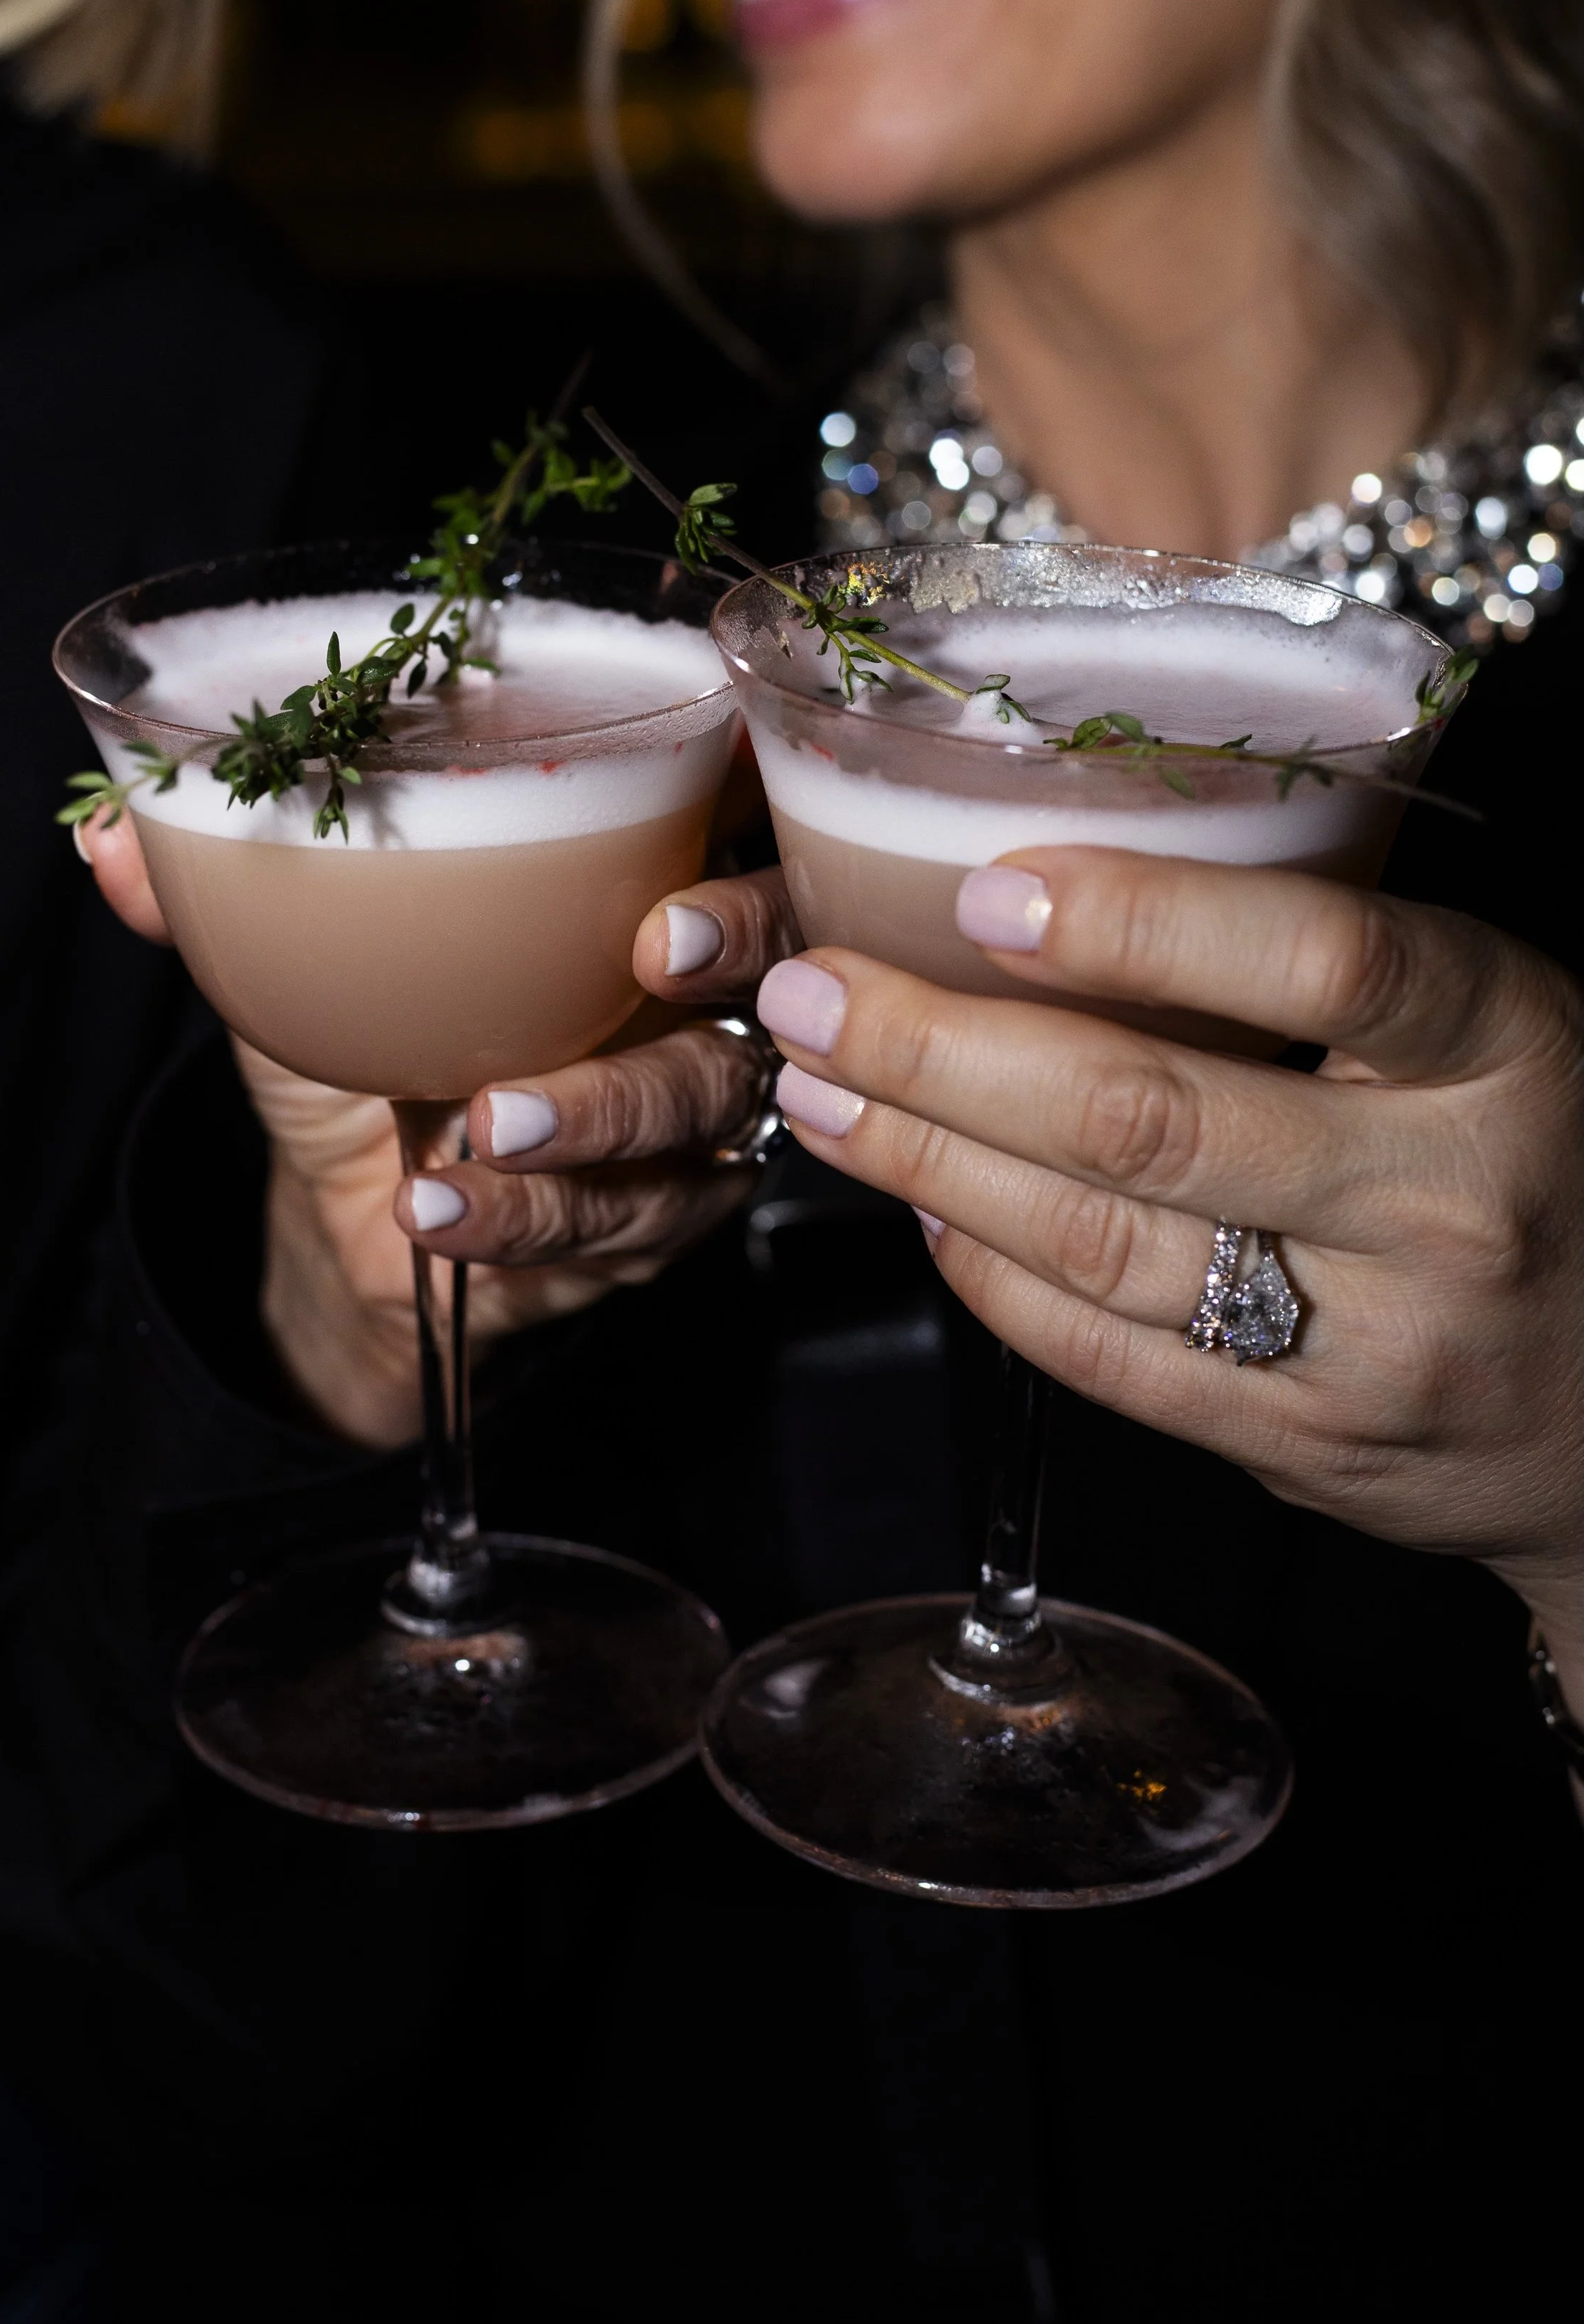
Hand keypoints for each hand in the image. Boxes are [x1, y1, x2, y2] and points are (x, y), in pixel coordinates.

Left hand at [77, 814, 801, 1446]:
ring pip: (699, 1108)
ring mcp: (688, 1116)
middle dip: (734, 945)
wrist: (360, 1225)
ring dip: (598, 1114)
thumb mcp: (300, 963)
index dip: (750, 788)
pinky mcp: (657, 1228)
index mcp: (631, 886)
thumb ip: (227, 894)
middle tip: (655, 950)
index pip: (742, 813)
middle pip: (779, 959)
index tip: (712, 766)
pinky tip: (438, 1208)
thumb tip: (106, 835)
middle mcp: (689, 995)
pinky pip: (615, 1227)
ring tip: (490, 1122)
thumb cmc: (367, 1052)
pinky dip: (517, 1221)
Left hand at [755, 848, 1583, 1732]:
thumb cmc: (1533, 1160)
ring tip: (819, 1090)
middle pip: (1155, 1119)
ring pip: (1104, 1244)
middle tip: (812, 994)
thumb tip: (1055, 876)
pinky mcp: (1305, 1447)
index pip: (1325, 963)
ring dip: (928, 1161)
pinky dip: (994, 1278)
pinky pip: (1109, 1360)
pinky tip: (923, 1207)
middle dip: (945, 1053)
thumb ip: (1325, 967)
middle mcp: (1449, 1201)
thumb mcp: (1486, 1030)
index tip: (985, 892)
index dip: (1140, 924)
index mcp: (1508, 1049)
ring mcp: (1376, 1344)